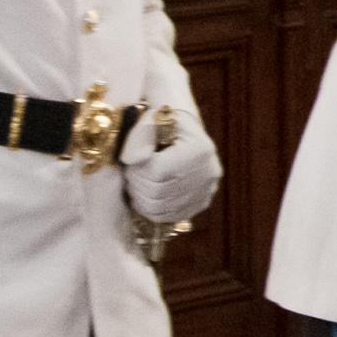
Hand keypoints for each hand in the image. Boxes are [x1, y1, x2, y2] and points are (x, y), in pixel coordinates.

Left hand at [119, 104, 221, 225]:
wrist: (184, 133)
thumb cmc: (164, 124)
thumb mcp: (151, 120)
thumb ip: (139, 137)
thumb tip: (130, 160)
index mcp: (198, 149)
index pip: (158, 170)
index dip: (136, 169)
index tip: (129, 162)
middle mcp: (207, 172)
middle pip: (158, 191)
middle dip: (136, 184)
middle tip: (130, 173)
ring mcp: (206, 190)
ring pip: (160, 207)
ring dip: (139, 197)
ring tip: (136, 183)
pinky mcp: (201, 202)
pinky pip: (168, 216)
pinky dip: (150, 208)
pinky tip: (144, 194)